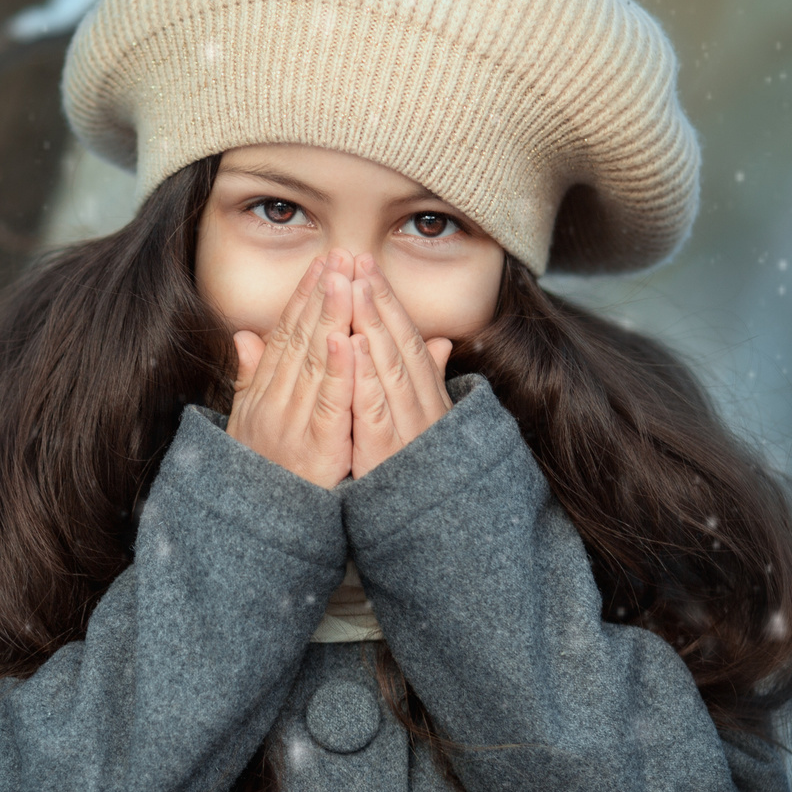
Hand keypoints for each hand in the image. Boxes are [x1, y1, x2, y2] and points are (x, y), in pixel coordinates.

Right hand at [229, 253, 356, 487]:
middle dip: (322, 294)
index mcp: (263, 394)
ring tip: (344, 280)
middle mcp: (274, 402)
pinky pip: (329, 403)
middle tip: (341, 256)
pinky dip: (338, 370)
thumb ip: (250, 379)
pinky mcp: (317, 446)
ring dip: (330, 318)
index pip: (285, 335)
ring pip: (315, 361)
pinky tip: (345, 339)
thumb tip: (244, 336)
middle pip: (301, 339)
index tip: (323, 264)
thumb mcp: (246, 425)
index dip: (304, 298)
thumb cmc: (259, 479)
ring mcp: (294, 423)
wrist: (256, 532)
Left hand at [346, 255, 454, 478]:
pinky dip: (365, 375)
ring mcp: (407, 431)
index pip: (405, 340)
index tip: (366, 267)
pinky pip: (375, 409)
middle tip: (357, 261)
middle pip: (398, 345)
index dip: (386, 302)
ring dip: (372, 325)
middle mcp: (421, 409)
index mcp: (426, 400)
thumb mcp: (420, 424)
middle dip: (377, 301)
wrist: (428, 529)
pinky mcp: (387, 455)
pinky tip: (353, 345)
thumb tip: (438, 342)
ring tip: (353, 288)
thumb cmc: (416, 477)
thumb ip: (425, 381)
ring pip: (389, 369)